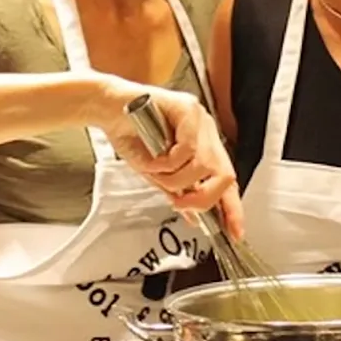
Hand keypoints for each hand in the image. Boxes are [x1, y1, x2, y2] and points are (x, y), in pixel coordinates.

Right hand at [98, 77, 243, 239]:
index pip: (226, 179)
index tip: (234, 231)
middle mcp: (206, 132)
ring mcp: (199, 119)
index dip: (232, 208)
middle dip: (202, 197)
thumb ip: (176, 191)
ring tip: (156, 171)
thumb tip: (194, 216)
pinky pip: (187, 149)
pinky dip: (166, 162)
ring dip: (176, 179)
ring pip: (204, 165)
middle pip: (225, 175)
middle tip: (180, 203)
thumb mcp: (155, 173)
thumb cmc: (128, 134)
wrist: (106, 108)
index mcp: (203, 145)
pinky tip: (153, 155)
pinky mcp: (187, 108)